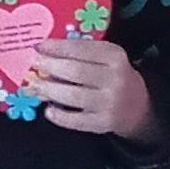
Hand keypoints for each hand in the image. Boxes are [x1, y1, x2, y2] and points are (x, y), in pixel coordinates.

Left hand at [27, 38, 153, 138]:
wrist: (137, 106)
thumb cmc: (112, 75)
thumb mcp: (105, 57)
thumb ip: (81, 53)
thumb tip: (44, 52)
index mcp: (114, 56)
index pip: (81, 49)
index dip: (57, 47)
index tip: (38, 46)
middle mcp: (115, 79)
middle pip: (75, 72)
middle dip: (49, 67)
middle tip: (32, 64)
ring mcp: (110, 102)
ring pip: (73, 96)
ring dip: (49, 90)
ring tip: (33, 86)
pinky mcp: (104, 123)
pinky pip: (77, 120)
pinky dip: (60, 116)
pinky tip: (48, 110)